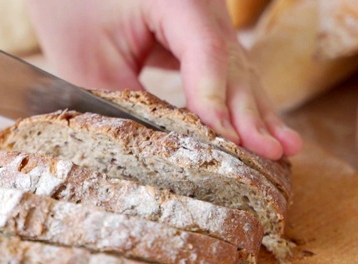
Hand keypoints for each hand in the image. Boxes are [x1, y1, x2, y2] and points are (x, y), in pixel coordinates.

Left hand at [27, 0, 301, 159]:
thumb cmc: (72, 8)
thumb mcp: (87, 61)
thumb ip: (127, 103)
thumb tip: (163, 150)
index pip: (205, 51)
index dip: (215, 101)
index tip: (225, 142)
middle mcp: (204, 4)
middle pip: (232, 63)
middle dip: (249, 114)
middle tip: (269, 153)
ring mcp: (211, 17)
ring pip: (241, 70)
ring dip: (259, 113)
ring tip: (285, 149)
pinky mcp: (208, 34)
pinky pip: (233, 71)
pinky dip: (246, 104)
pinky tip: (268, 129)